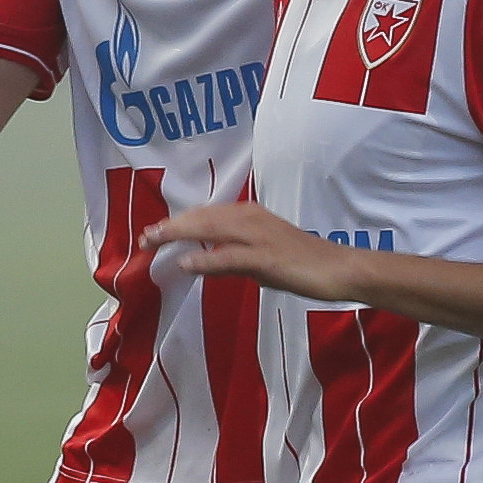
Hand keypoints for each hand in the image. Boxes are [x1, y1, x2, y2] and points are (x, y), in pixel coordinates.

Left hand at [148, 196, 362, 302]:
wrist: (338, 268)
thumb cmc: (303, 263)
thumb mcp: (262, 257)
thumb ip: (234, 257)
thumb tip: (205, 262)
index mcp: (250, 215)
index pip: (206, 215)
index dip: (179, 221)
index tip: (155, 231)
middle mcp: (251, 219)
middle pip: (202, 218)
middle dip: (171, 226)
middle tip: (144, 237)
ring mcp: (258, 237)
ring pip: (210, 230)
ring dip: (179, 235)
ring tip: (153, 242)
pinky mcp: (266, 258)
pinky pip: (229, 257)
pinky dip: (205, 260)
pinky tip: (185, 264)